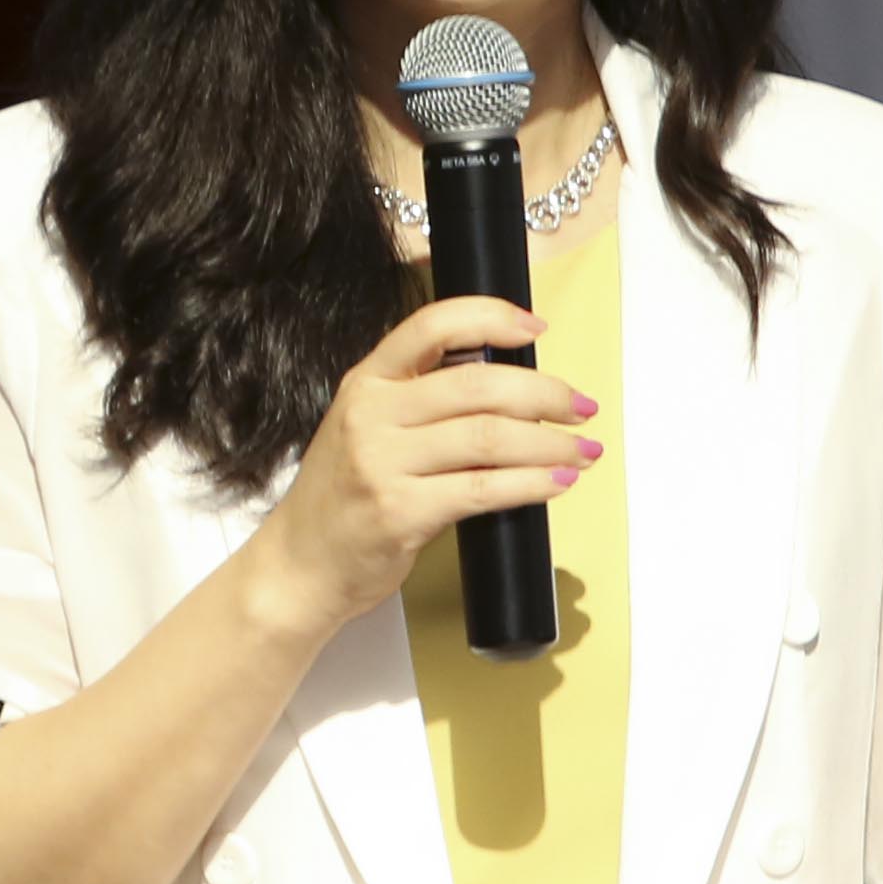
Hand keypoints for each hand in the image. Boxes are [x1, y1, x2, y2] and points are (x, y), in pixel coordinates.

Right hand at [238, 291, 598, 637]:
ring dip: (550, 444)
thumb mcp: (366, 429)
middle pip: (477, 386)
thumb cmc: (344, 497)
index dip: (492, 318)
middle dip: (544, 394)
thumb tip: (510, 390)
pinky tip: (556, 481)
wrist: (300, 565)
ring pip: (488, 438)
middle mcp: (371, 414)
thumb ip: (421, 402)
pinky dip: (531, 484)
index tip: (535, 327)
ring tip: (582, 450)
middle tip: (581, 407)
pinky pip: (483, 490)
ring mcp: (382, 464)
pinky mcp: (400, 512)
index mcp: (366, 381)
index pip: (432, 325)